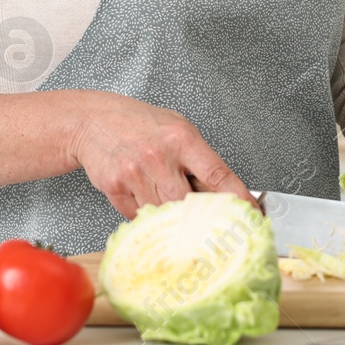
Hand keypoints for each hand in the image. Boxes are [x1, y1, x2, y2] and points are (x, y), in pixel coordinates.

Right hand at [65, 92, 256, 218]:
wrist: (92, 121)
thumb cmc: (140, 124)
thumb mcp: (176, 128)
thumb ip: (199, 159)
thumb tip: (226, 194)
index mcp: (181, 138)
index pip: (217, 174)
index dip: (238, 198)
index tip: (252, 214)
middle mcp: (159, 156)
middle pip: (190, 204)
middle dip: (201, 216)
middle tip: (209, 223)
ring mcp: (135, 174)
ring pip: (165, 214)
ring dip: (172, 217)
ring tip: (169, 202)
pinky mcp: (115, 188)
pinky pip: (140, 216)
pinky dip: (148, 215)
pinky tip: (145, 196)